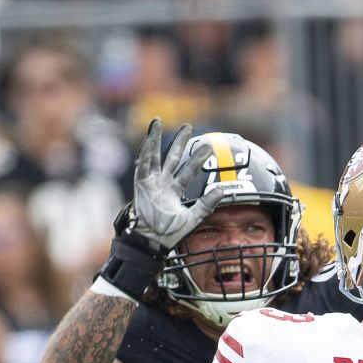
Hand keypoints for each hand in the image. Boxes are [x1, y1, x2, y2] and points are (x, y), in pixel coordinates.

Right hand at [118, 118, 222, 252]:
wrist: (153, 241)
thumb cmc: (170, 233)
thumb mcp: (193, 217)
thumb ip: (207, 203)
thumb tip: (222, 189)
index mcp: (175, 190)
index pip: (189, 170)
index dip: (198, 159)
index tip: (208, 147)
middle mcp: (163, 183)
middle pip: (172, 157)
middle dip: (179, 142)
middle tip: (187, 126)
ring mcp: (151, 182)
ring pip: (154, 156)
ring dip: (155, 139)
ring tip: (157, 122)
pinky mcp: (140, 184)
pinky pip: (142, 165)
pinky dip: (144, 152)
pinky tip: (148, 139)